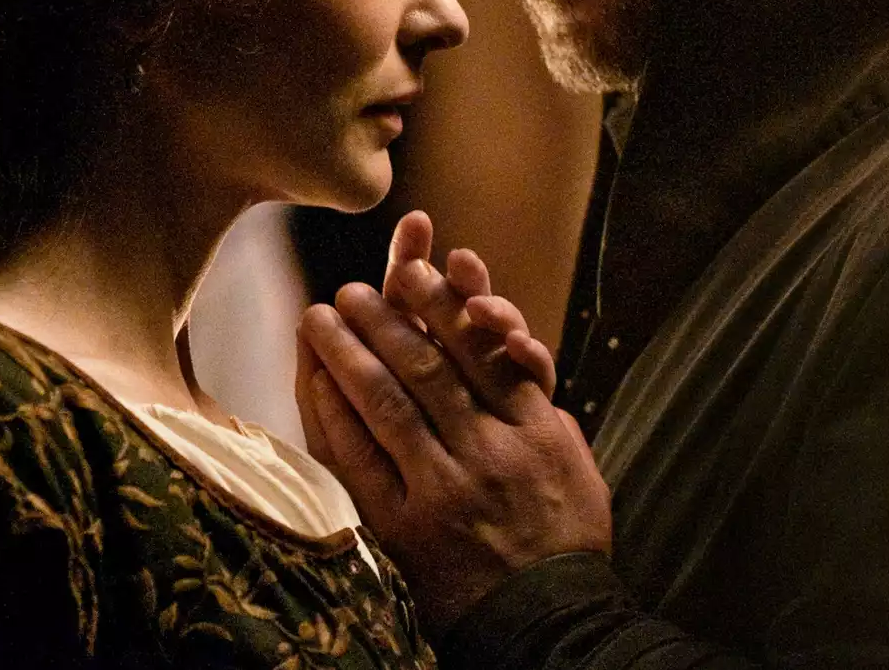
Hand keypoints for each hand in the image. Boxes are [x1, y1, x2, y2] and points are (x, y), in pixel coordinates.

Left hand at [296, 212, 610, 629]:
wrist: (549, 622)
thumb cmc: (564, 539)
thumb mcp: (574, 461)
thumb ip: (541, 404)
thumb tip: (509, 348)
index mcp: (534, 427)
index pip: (480, 348)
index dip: (441, 303)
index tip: (412, 268)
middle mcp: (489, 449)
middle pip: (427, 364)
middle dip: (385, 317)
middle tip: (352, 288)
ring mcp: (444, 486)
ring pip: (387, 401)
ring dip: (347, 352)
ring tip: (318, 317)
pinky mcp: (405, 526)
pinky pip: (360, 459)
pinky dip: (334, 415)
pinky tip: (314, 381)